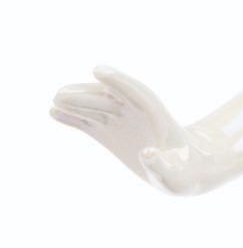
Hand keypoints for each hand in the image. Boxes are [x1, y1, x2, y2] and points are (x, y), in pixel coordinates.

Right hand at [50, 64, 194, 192]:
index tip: (99, 71)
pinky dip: (73, 117)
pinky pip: (90, 120)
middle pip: (113, 100)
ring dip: (78, 102)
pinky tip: (53, 112)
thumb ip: (162, 166)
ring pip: (99, 107)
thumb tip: (148, 153)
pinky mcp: (112, 131)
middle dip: (89, 95)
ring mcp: (124, 121)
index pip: (140, 96)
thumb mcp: (176, 176)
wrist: (184, 169)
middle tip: (61, 95)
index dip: (120, 83)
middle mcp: (140, 116)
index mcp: (160, 120)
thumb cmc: (183, 174)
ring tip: (55, 101)